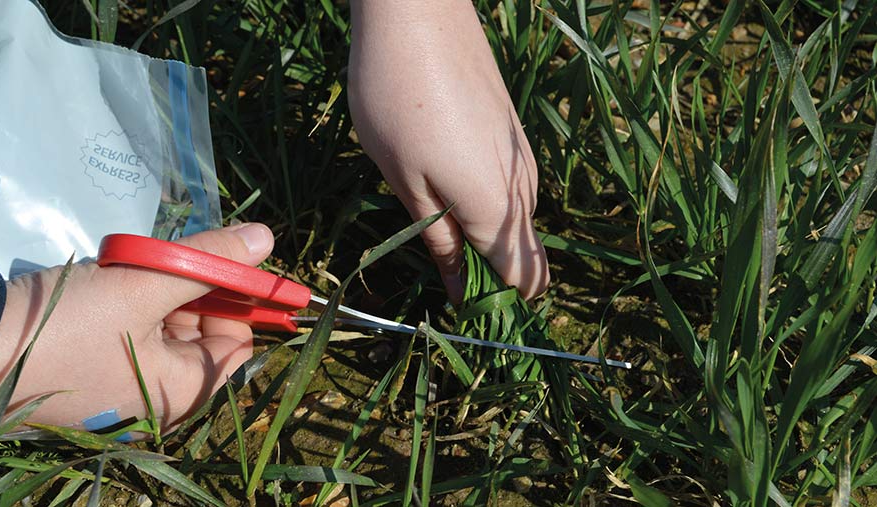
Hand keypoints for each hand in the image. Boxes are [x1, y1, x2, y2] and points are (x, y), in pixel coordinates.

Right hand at [0, 223, 273, 431]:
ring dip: (159, 295)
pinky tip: (110, 283)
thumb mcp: (145, 284)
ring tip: (134, 268)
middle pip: (199, 340)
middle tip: (171, 258)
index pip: (236, 349)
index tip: (228, 262)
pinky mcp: (88, 378)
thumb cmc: (67, 323)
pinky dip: (129, 308)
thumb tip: (265, 239)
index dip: (241, 303)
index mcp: (179, 395)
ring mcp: (118, 393)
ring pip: (162, 334)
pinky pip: (127, 340)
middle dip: (194, 293)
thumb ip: (210, 261)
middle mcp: (154, 402)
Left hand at [348, 0, 549, 301]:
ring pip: (523, 224)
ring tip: (444, 233)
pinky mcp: (514, 135)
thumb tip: (461, 291)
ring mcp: (523, 157)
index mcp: (496, 209)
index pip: (519, 278)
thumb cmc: (397, 99)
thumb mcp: (406, 181)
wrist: (419, 12)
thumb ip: (440, 240)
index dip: (494, 303)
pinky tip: (457, 194)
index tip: (460, 307)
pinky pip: (516, 192)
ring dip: (493, 243)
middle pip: (529, 256)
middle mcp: (523, 188)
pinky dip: (494, 210)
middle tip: (447, 273)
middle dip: (496, 279)